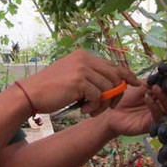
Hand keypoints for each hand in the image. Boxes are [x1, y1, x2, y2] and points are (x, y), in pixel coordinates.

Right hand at [17, 49, 139, 115]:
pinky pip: (98, 96)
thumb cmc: (51, 89)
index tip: (136, 84)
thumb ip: (91, 76)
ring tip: (92, 110)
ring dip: (103, 104)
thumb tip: (114, 84)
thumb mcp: (73, 77)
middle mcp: (84, 59)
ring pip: (108, 88)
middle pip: (115, 76)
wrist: (31, 94)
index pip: (113, 64)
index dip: (127, 75)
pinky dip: (94, 107)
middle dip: (116, 94)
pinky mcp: (79, 81)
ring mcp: (82, 69)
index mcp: (84, 55)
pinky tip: (84, 111)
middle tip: (110, 107)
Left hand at [100, 80, 166, 137]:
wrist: (112, 110)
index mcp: (165, 96)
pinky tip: (147, 97)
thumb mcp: (142, 84)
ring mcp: (159, 117)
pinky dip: (154, 106)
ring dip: (165, 98)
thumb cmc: (127, 96)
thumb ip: (154, 80)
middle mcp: (165, 107)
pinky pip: (158, 116)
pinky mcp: (151, 125)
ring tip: (156, 88)